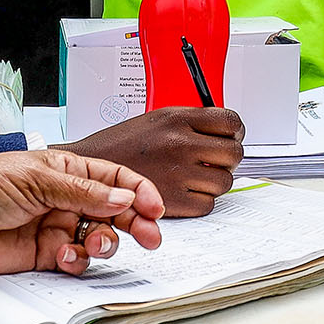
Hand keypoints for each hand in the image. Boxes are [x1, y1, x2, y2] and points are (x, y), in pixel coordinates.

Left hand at [0, 149, 165, 273]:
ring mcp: (57, 227)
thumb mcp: (36, 178)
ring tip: (94, 244)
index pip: (114, 179)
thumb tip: (123, 199)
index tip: (153, 208)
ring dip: (105, 243)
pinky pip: (75, 261)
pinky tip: (64, 256)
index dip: (137, 192)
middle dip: (135, 223)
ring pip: (99, 239)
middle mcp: (66, 199)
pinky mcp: (45, 256)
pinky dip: (76, 262)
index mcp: (66, 171)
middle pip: (115, 212)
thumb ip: (83, 191)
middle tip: (150, 236)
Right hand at [69, 106, 245, 217]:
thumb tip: (225, 131)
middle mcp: (179, 143)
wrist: (88, 172)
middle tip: (215, 161)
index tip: (231, 136)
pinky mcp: (173, 201)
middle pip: (234, 153)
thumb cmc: (122, 146)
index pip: (231, 121)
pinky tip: (183, 192)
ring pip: (224, 182)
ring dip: (214, 182)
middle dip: (228, 159)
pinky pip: (208, 204)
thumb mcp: (156, 120)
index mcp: (177, 118)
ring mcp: (178, 173)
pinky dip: (200, 201)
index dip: (236, 131)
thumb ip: (190, 123)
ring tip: (194, 177)